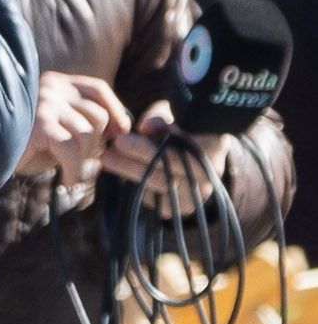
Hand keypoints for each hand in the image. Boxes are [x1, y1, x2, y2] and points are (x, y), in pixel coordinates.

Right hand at [19, 70, 127, 189]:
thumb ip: (80, 124)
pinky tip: (67, 180)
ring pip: (88, 134)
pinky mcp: (39, 125)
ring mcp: (45, 104)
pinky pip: (71, 149)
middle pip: (98, 115)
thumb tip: (117, 132)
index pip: (97, 89)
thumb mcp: (54, 127)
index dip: (115, 110)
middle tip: (80, 161)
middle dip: (96, 143)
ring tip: (69, 171)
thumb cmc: (18, 144)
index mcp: (55, 83)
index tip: (119, 132)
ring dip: (83, 159)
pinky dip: (74, 169)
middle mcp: (52, 88)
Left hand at [96, 102, 225, 215]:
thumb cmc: (176, 128)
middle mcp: (210, 172)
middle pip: (170, 166)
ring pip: (160, 183)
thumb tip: (145, 127)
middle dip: (137, 155)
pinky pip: (156, 199)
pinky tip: (121, 172)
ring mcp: (199, 193)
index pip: (185, 145)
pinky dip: (137, 185)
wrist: (189, 156)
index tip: (130, 135)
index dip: (157, 142)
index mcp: (215, 145)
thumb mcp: (170, 115)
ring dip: (129, 170)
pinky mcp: (183, 207)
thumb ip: (159, 118)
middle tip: (113, 145)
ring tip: (107, 158)